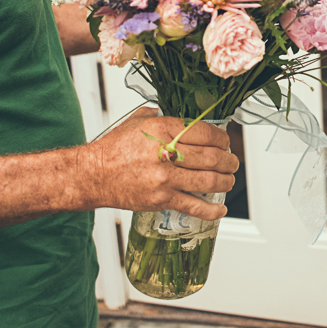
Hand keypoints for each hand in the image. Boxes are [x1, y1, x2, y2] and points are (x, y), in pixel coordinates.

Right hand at [88, 107, 238, 219]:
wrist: (94, 174)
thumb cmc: (115, 148)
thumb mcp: (138, 121)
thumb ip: (164, 118)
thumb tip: (186, 119)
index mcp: (163, 130)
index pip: (205, 132)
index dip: (222, 138)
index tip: (225, 141)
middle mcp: (166, 153)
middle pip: (212, 157)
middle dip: (229, 159)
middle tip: (232, 161)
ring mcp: (165, 179)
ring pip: (208, 180)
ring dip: (226, 180)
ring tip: (229, 179)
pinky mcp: (161, 199)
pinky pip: (193, 206)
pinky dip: (212, 210)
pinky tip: (221, 208)